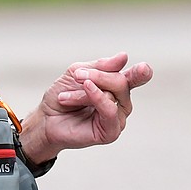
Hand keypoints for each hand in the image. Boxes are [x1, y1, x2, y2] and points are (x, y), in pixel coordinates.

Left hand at [23, 52, 152, 161]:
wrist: (46, 118)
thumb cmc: (62, 96)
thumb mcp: (79, 73)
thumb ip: (102, 66)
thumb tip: (124, 57)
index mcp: (117, 86)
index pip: (136, 77)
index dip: (141, 73)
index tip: (144, 69)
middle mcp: (121, 102)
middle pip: (122, 81)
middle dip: (98, 75)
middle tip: (78, 76)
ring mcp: (117, 118)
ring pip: (113, 94)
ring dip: (86, 90)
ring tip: (66, 96)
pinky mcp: (111, 132)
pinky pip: (110, 110)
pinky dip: (97, 98)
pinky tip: (87, 90)